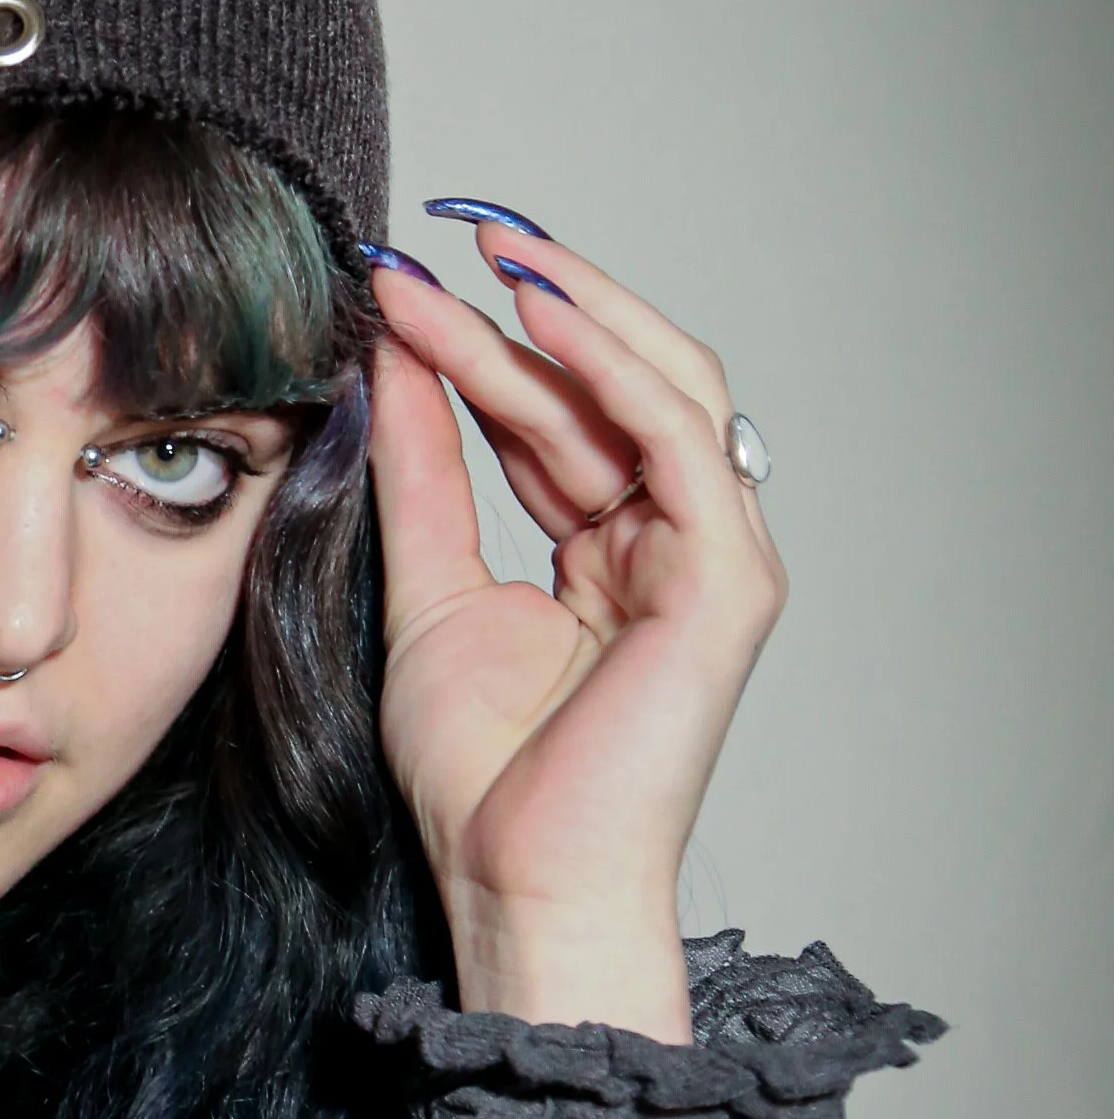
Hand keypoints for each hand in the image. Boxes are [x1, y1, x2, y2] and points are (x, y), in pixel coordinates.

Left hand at [363, 215, 786, 1041]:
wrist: (517, 879)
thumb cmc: (485, 778)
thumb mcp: (428, 586)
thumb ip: (423, 471)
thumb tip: (390, 361)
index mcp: (612, 549)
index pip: (560, 414)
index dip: (484, 344)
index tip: (397, 285)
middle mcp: (673, 541)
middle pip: (612, 387)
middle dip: (528, 307)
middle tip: (444, 239)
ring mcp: (713, 557)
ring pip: (656, 389)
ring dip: (568, 315)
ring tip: (486, 256)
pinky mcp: (728, 577)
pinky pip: (677, 439)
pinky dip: (611, 369)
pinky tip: (539, 318)